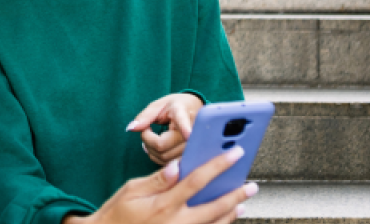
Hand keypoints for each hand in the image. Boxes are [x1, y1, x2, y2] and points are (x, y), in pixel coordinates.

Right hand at [63, 148, 257, 223]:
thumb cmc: (118, 213)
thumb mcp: (131, 191)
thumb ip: (157, 179)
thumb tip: (178, 166)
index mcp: (163, 204)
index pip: (196, 180)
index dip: (218, 165)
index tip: (234, 153)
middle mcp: (176, 223)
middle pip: (214, 207)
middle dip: (235, 194)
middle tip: (252, 185)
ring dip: (231, 212)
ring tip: (243, 201)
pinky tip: (226, 218)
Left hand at [127, 94, 203, 164]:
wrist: (194, 111)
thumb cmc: (174, 107)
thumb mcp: (158, 105)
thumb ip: (145, 116)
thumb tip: (130, 128)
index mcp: (182, 113)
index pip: (182, 122)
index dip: (185, 129)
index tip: (188, 134)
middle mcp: (192, 131)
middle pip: (162, 147)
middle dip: (147, 141)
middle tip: (146, 129)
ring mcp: (193, 146)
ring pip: (164, 158)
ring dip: (151, 150)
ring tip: (151, 136)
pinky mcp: (191, 157)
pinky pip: (169, 164)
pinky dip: (158, 157)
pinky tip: (156, 146)